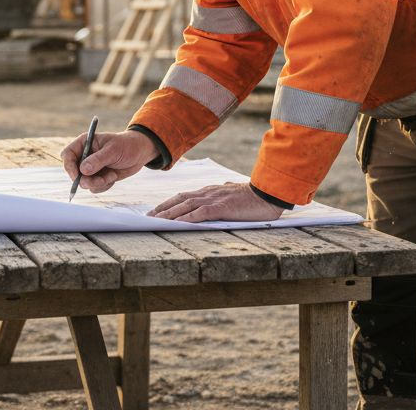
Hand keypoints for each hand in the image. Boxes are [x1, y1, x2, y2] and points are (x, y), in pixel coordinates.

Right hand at [61, 129, 156, 194]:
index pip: (68, 155)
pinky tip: (113, 177)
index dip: (69, 166)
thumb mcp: (113, 150)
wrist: (140, 153)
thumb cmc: (126, 145)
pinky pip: (94, 187)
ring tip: (112, 175)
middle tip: (101, 180)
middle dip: (87, 180)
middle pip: (74, 172)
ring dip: (98, 183)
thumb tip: (82, 170)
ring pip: (84, 183)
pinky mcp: (97, 177)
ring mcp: (91, 168)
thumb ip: (98, 160)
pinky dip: (104, 186)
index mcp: (84, 143)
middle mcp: (85, 156)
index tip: (78, 176)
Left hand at [148, 182, 284, 222]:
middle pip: (179, 199)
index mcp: (210, 191)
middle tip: (147, 217)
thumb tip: (217, 201)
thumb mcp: (232, 196)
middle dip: (162, 208)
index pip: (184, 196)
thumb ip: (222, 197)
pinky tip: (177, 223)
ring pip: (185, 206)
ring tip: (155, 221)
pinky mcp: (221, 207)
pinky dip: (186, 218)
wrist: (267, 194)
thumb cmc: (253, 197)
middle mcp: (208, 193)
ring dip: (169, 214)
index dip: (168, 203)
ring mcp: (214, 199)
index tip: (156, 210)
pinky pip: (200, 213)